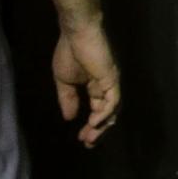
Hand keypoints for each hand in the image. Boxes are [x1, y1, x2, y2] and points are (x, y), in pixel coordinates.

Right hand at [56, 19, 119, 146]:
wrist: (75, 34)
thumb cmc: (69, 53)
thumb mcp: (64, 81)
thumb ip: (68, 99)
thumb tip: (70, 118)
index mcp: (95, 87)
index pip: (98, 110)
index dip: (91, 126)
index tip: (82, 139)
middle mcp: (106, 87)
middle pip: (108, 113)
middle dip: (99, 130)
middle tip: (89, 144)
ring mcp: (110, 83)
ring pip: (113, 109)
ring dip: (102, 125)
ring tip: (90, 138)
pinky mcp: (111, 78)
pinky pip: (112, 99)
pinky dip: (105, 112)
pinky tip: (94, 122)